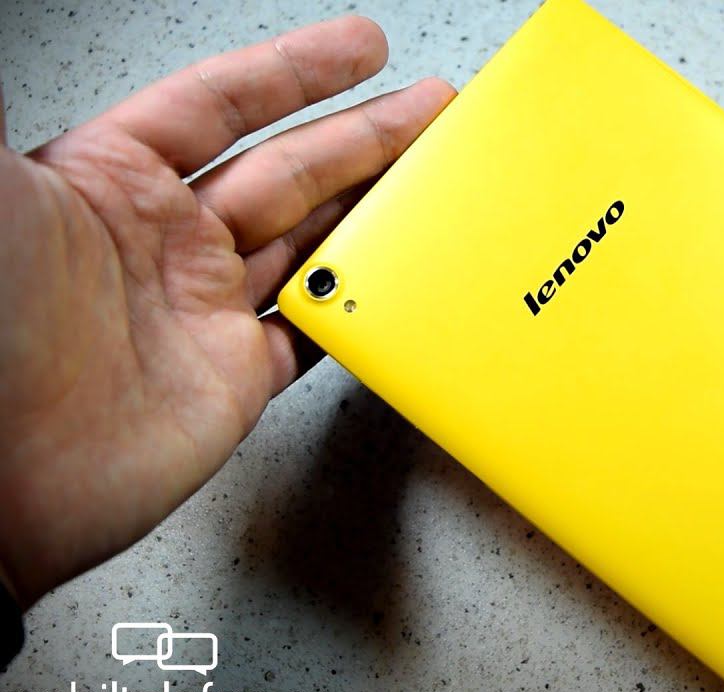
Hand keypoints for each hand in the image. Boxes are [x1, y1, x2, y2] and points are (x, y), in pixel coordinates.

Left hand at [0, 18, 453, 606]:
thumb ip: (9, 108)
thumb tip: (26, 28)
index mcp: (109, 178)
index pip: (221, 103)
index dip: (295, 70)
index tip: (359, 48)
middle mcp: (166, 240)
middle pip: (290, 168)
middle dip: (367, 134)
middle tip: (430, 111)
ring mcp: (206, 310)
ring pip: (316, 242)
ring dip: (378, 210)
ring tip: (436, 182)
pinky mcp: (235, 378)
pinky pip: (317, 332)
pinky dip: (361, 308)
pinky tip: (396, 282)